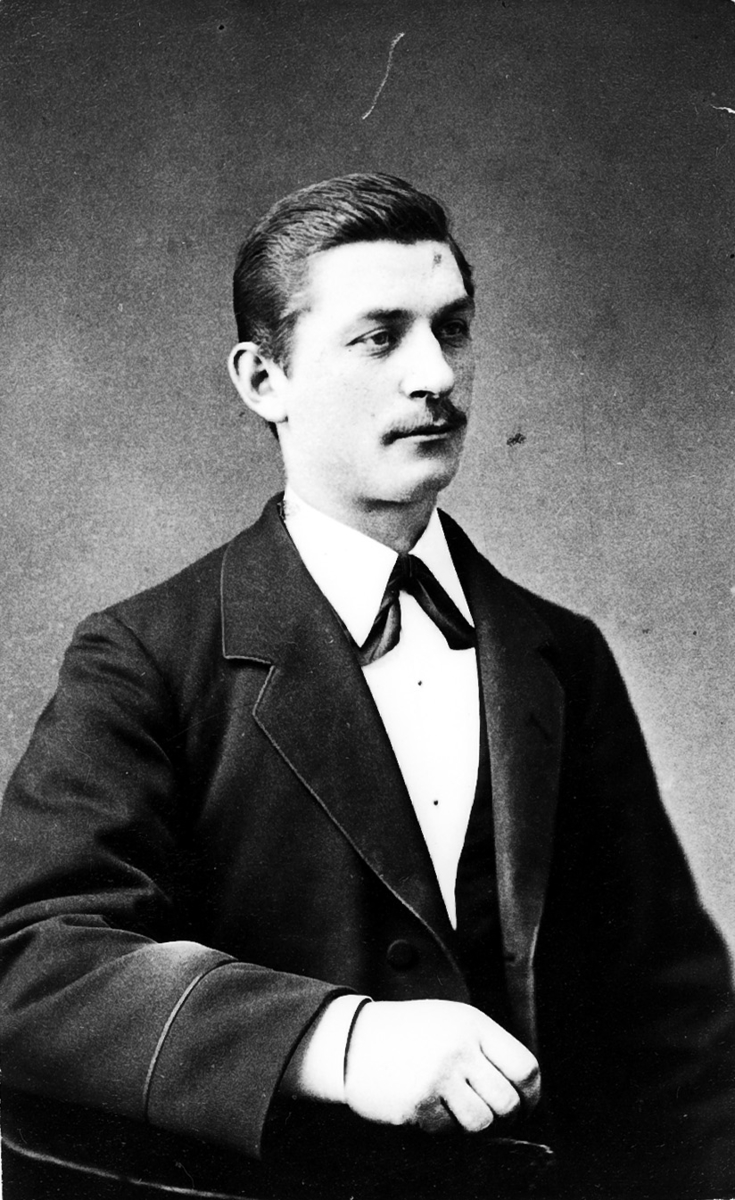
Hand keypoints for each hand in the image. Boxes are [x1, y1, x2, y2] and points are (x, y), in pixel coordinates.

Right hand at [344, 999, 539, 1132]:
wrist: (353, 1039)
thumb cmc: (407, 1033)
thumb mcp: (451, 1021)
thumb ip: (485, 1046)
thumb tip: (522, 1088)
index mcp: (473, 1025)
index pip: (525, 1068)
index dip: (531, 1095)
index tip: (523, 1104)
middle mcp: (459, 1048)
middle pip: (508, 1102)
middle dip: (504, 1116)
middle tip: (490, 1113)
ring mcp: (438, 1076)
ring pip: (481, 1122)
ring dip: (472, 1123)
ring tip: (455, 1109)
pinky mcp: (417, 1103)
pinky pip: (448, 1131)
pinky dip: (442, 1125)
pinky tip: (427, 1105)